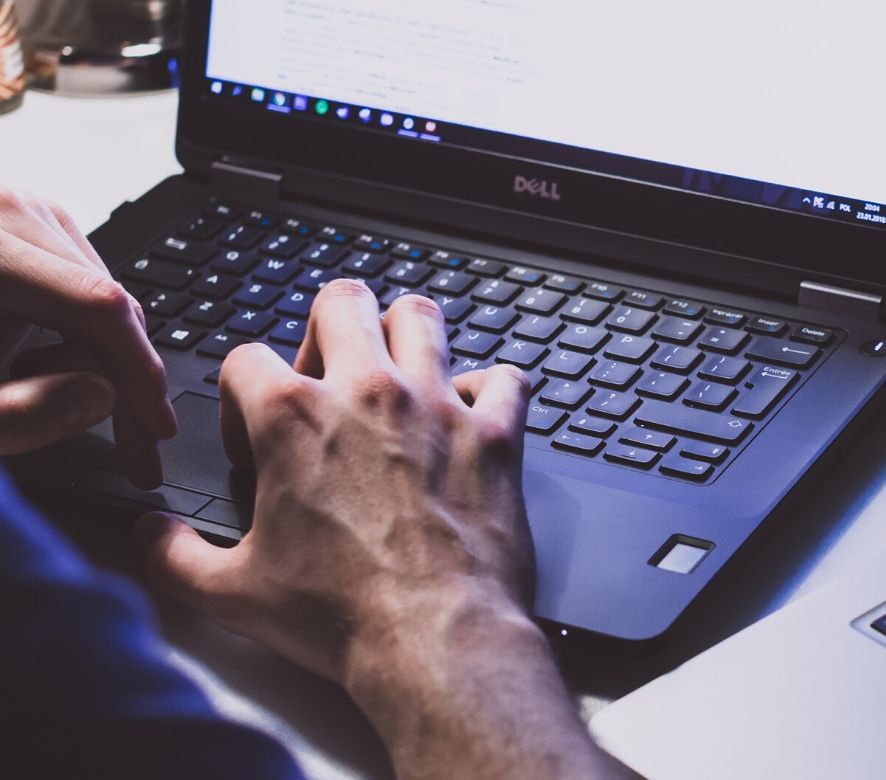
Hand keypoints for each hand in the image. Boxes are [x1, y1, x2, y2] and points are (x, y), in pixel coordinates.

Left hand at [0, 189, 176, 484]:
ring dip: (102, 359)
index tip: (154, 429)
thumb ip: (17, 413)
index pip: (97, 306)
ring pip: (99, 293)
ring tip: (66, 405)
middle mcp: (4, 211)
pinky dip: (79, 332)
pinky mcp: (17, 221)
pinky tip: (49, 367)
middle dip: (127, 379)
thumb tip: (101, 397)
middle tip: (137, 448)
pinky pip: (77, 282)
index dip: (139, 373)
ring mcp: (15, 209)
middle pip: (106, 300)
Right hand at [136, 281, 622, 777]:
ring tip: (397, 373)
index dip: (238, 395)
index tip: (252, 438)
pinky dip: (490, 389)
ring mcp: (436, 406)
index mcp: (292, 418)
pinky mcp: (495, 434)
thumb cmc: (342, 617)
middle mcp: (367, 393)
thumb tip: (150, 535)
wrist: (435, 641)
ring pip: (422, 316)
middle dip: (326, 327)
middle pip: (341, 300)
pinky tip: (472, 415)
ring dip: (406, 335)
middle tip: (327, 375)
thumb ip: (174, 554)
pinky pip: (505, 377)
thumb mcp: (231, 592)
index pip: (245, 357)